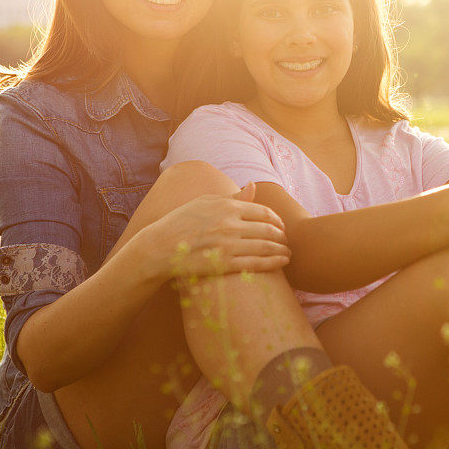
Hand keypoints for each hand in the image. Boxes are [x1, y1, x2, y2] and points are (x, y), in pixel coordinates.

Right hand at [146, 182, 290, 281]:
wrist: (160, 247)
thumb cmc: (182, 222)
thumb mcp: (205, 202)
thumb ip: (233, 196)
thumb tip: (252, 185)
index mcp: (227, 207)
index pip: (263, 212)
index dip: (277, 220)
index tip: (281, 226)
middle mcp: (231, 224)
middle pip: (268, 230)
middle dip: (282, 237)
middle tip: (287, 241)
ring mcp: (229, 245)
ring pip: (266, 247)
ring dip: (282, 250)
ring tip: (288, 254)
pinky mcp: (225, 264)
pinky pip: (257, 263)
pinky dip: (274, 263)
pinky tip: (281, 263)